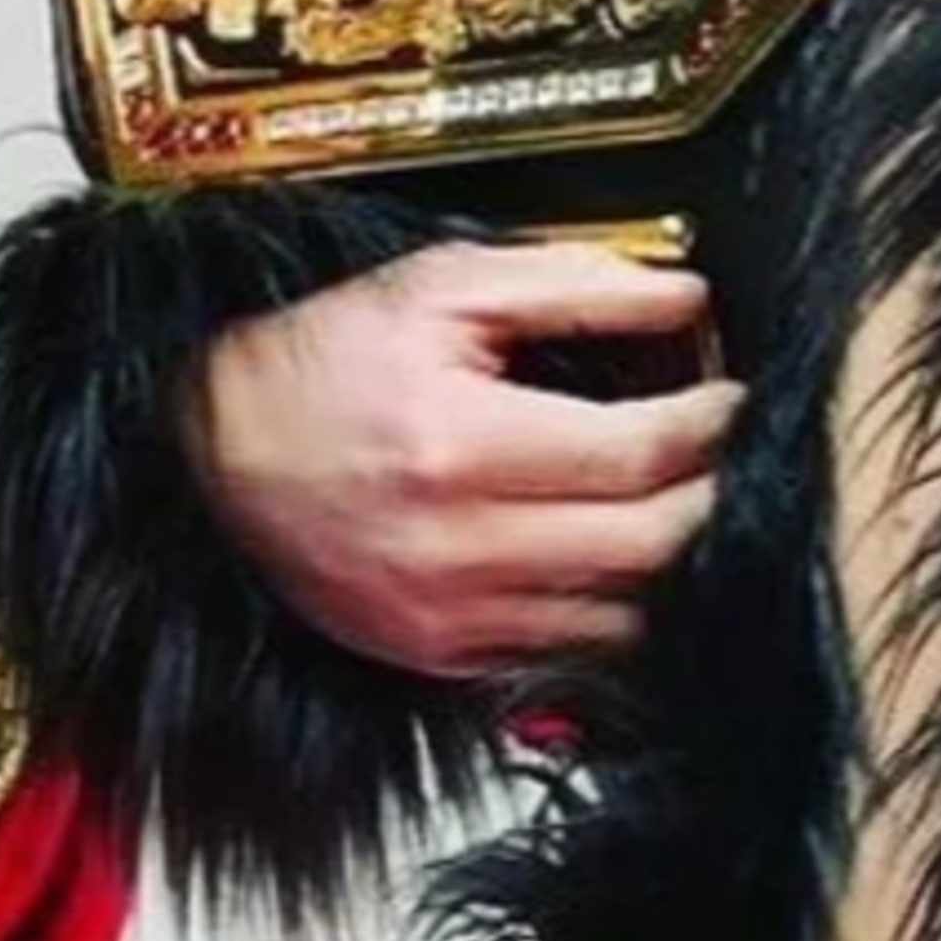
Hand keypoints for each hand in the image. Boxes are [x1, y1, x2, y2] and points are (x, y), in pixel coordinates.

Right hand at [184, 238, 744, 675]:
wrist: (212, 449)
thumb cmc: (323, 356)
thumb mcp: (441, 286)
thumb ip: (569, 283)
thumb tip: (681, 293)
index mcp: (459, 443)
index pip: (639, 452)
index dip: (707, 422)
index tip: (727, 395)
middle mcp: (457, 546)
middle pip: (650, 543)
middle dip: (704, 489)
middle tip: (708, 444)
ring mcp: (449, 616)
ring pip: (622, 612)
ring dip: (663, 555)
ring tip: (659, 494)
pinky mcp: (439, 657)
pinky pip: (568, 654)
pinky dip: (605, 606)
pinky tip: (598, 548)